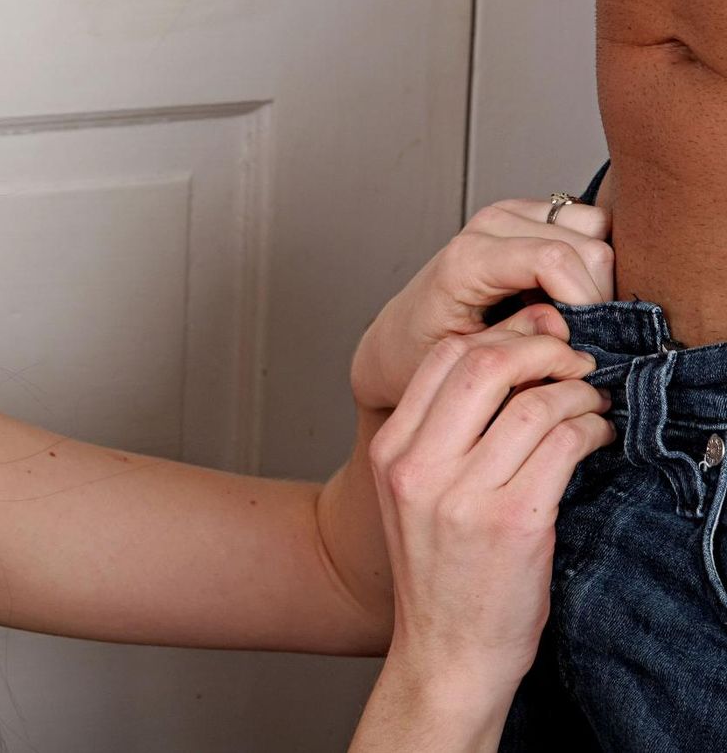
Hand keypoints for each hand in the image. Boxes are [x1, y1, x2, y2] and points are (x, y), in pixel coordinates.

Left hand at [351, 198, 611, 412]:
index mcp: (467, 260)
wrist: (404, 332)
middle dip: (597, 296)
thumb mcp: (470, 359)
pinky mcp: (528, 212)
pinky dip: (591, 260)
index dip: (586, 301)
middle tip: (582, 336)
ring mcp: (511, 212)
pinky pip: (589, 224)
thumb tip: (573, 327)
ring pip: (596, 229)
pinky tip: (566, 292)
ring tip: (572, 313)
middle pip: (586, 247)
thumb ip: (521, 339)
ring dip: (597, 276)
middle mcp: (490, 224)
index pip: (553, 259)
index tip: (588, 341)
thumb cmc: (428, 350)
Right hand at [368, 328, 613, 705]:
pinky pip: (563, 443)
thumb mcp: (416, 492)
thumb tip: (512, 350)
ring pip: (533, 402)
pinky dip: (592, 427)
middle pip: (484, 363)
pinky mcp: (514, 521)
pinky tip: (596, 436)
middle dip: (541, 350)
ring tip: (591, 403)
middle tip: (572, 362)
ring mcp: (463, 495)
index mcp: (390, 451)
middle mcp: (417, 467)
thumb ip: (446, 428)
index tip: (535, 346)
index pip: (442, 356)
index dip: (500, 336)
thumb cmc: (440, 571)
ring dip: (578, 392)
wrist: (448, 650)